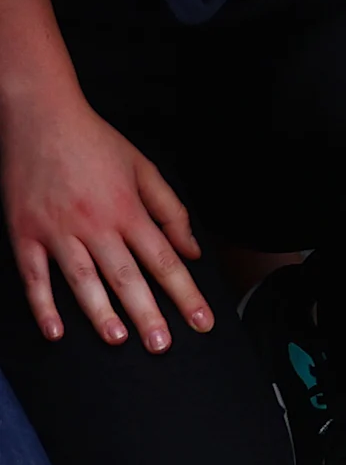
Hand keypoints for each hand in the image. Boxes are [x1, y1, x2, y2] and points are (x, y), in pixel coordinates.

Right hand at [3, 97, 204, 352]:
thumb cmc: (97, 143)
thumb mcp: (144, 169)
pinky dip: (43, 305)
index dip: (185, 294)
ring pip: (83, 281)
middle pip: (127, 277)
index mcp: (127, 210)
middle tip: (163, 346)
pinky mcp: (24, 234)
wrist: (42, 118)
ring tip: (120, 340)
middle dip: (149, 314)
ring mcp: (57, 231)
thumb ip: (169, 212)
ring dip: (101, 313)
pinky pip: (34, 277)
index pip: (164, 261)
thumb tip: (191, 251)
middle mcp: (95, 224)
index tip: (202, 322)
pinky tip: (56, 331)